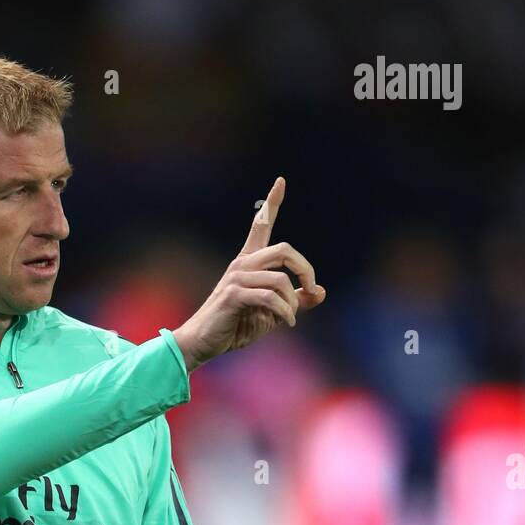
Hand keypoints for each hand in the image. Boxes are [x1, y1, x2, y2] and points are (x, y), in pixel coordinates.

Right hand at [172, 177, 325, 370]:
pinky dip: (285, 312)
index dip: (272, 202)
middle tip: (312, 289)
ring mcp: (237, 277)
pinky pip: (270, 298)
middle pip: (284, 250)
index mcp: (250, 262)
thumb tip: (321, 292)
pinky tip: (288, 322)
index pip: (261, 225)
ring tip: (291, 317)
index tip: (281, 181)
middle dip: (305, 270)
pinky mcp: (234, 294)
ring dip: (293, 302)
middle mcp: (243, 264)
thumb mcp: (273, 313)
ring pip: (280, 279)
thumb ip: (296, 301)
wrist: (203, 343)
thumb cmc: (236, 326)